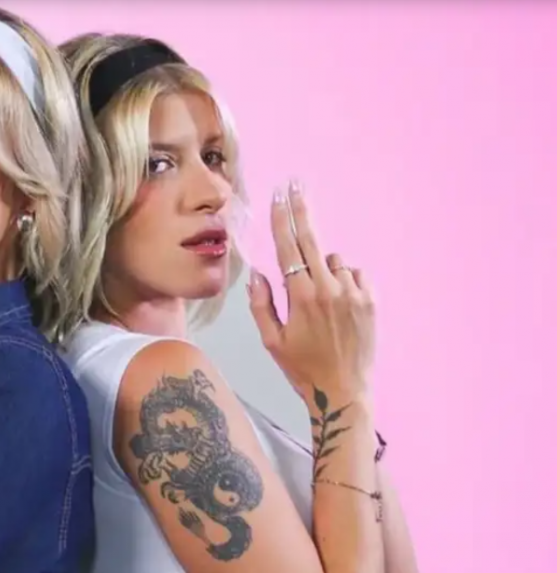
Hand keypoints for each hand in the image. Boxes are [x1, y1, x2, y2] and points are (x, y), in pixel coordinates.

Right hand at [246, 181, 375, 406]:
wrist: (343, 392)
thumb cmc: (302, 369)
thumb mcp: (271, 340)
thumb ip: (262, 303)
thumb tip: (259, 273)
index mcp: (300, 296)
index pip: (287, 246)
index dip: (282, 217)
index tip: (278, 195)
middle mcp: (328, 288)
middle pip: (311, 238)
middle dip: (301, 210)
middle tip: (294, 185)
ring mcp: (353, 293)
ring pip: (333, 260)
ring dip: (323, 268)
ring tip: (320, 302)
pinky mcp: (371, 300)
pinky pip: (354, 274)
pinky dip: (345, 280)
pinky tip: (339, 304)